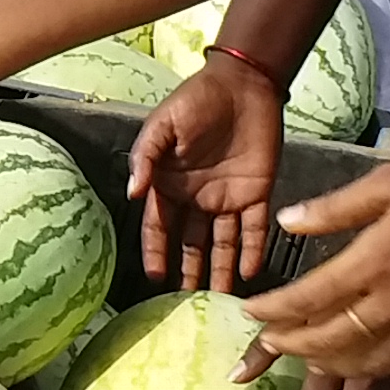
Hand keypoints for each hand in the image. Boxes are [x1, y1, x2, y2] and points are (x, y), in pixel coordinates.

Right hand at [125, 53, 287, 293]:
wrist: (243, 85)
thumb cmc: (195, 101)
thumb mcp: (163, 125)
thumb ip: (146, 158)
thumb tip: (132, 193)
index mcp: (170, 185)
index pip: (159, 227)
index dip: (156, 252)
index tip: (156, 278)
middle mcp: (197, 199)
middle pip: (190, 244)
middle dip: (187, 272)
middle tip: (186, 304)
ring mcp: (227, 199)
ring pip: (222, 244)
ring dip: (221, 270)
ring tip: (220, 300)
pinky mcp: (257, 194)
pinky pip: (255, 229)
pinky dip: (253, 250)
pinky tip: (251, 272)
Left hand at [233, 155, 389, 385]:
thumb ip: (333, 209)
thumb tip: (284, 223)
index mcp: (375, 262)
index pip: (307, 299)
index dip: (272, 311)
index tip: (250, 312)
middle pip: (326, 341)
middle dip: (289, 344)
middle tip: (268, 341)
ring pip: (360, 365)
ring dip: (325, 362)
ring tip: (306, 354)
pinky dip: (371, 370)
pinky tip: (361, 360)